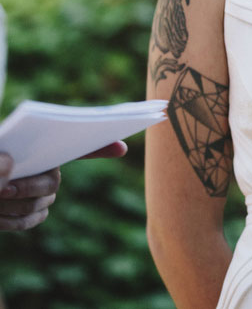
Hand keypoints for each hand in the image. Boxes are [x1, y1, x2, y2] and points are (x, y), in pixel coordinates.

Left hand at [0, 142, 127, 231]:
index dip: (101, 146)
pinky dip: (11, 221)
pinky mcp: (30, 212)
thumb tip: (8, 165)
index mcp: (41, 146)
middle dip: (29, 188)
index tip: (122, 147)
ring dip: (12, 206)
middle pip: (53, 182)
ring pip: (41, 204)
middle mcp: (46, 167)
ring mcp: (39, 192)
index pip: (76, 146)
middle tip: (3, 190)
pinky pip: (31, 221)